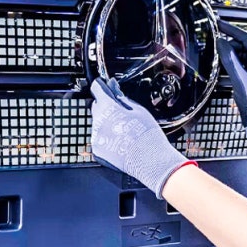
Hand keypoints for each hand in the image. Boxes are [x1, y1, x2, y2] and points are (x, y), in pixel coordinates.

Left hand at [90, 77, 193, 198]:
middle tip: (121, 111)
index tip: (104, 85)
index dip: (101, 86)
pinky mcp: (97, 151)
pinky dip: (106, 137)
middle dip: (106, 106)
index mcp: (107, 108)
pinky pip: (99, 138)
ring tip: (125, 130)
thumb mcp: (137, 110)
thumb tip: (113, 87)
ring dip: (107, 123)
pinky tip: (121, 140)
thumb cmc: (147, 135)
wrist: (150, 161)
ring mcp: (96, 138)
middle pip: (97, 107)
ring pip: (98, 123)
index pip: (97, 89)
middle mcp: (98, 122)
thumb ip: (121, 97)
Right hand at [216, 20, 246, 159]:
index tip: (218, 22)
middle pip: (242, 46)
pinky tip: (224, 71)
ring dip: (229, 58)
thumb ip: (229, 58)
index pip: (246, 37)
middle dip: (228, 47)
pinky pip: (241, 64)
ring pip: (240, 55)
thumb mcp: (238, 78)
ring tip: (219, 65)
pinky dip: (232, 66)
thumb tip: (220, 41)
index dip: (231, 29)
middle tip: (213, 49)